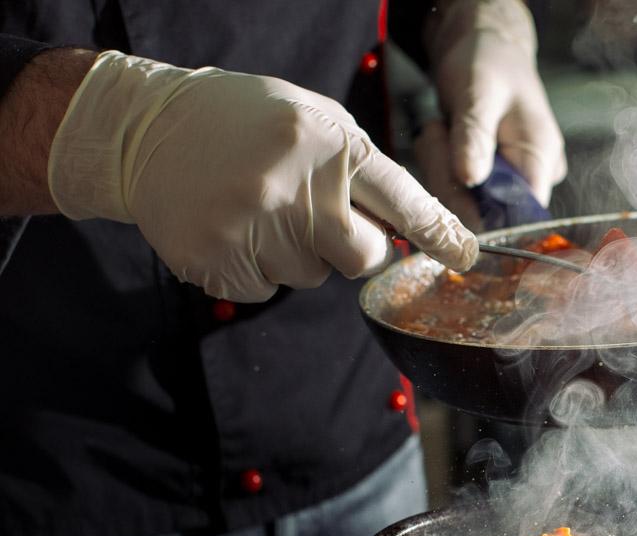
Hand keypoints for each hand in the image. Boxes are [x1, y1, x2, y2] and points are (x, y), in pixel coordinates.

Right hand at [48, 51, 477, 301]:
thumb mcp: (312, 119)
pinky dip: (255, 268)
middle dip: (352, 247)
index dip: (437, 233)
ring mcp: (251, 229)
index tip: (465, 257)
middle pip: (362, 257)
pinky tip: (232, 227)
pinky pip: (266, 289)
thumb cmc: (242, 121)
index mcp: (326, 144)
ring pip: (311, 276)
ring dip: (295, 253)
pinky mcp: (216, 262)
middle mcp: (293, 188)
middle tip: (316, 217)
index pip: (401, 199)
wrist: (144, 129)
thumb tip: (407, 230)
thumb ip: (360, 169)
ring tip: (258, 208)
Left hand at [425, 0, 566, 205]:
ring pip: (464, 204)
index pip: (519, 216)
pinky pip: (456, 191)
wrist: (482, 47)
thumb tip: (470, 179)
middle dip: (450, 178)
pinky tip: (441, 138)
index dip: (481, 209)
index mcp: (540, 161)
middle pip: (485, 214)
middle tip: (438, 131)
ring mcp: (508, 182)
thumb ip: (475, 136)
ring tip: (441, 127)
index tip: (453, 173)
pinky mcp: (487, 180)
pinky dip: (439, 167)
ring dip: (439, 169)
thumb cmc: (488, 60)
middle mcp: (530, 179)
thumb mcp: (479, 91)